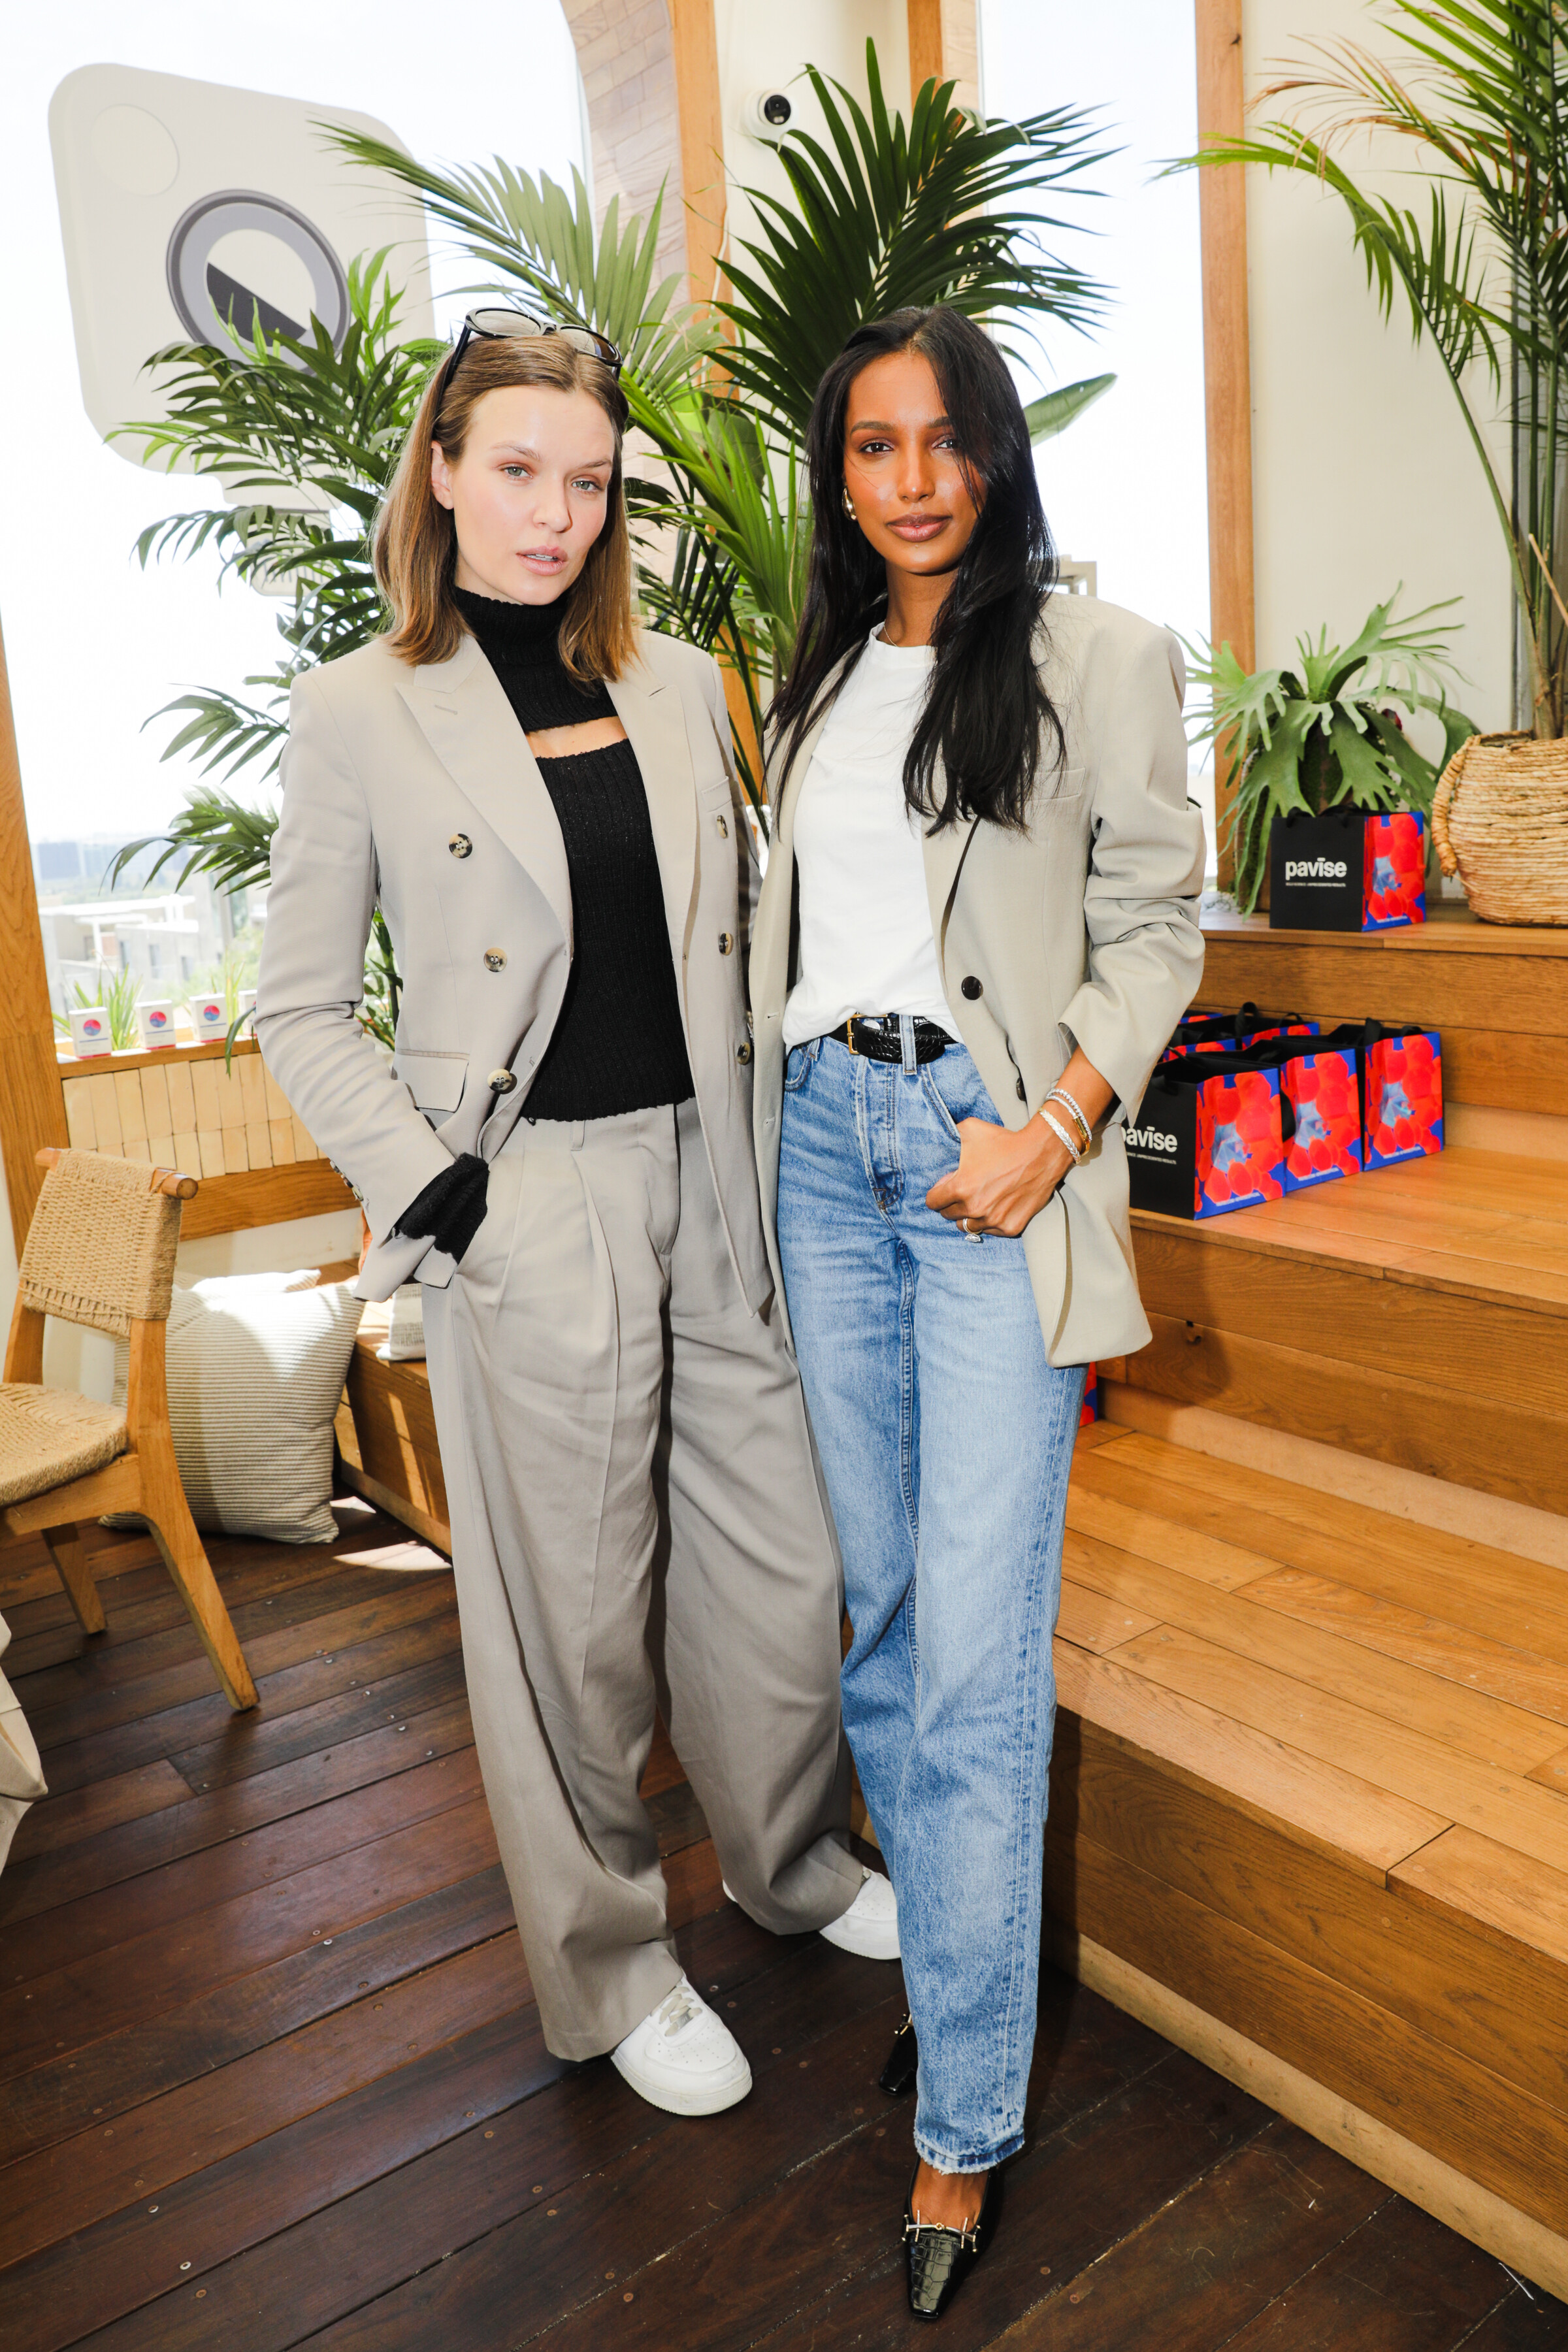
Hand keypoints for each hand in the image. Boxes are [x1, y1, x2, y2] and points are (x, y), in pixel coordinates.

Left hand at [926, 1116, 1072, 1236]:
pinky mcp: (1010, 1227)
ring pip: (968, 1226)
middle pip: (948, 1215)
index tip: (946, 1186)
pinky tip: (996, 1205)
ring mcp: (993, 1221)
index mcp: (961, 1188)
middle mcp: (975, 1208)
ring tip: (979, 1200)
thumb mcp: (970, 1129)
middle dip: (952, 1203)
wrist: (1041, 1153)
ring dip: (969, 1215)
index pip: (933, 1202)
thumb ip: (949, 1138)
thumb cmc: (1005, 1141)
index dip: (937, 1192)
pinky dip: (990, 1221)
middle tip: (965, 1190)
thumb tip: (938, 1146)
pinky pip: (990, 1230)